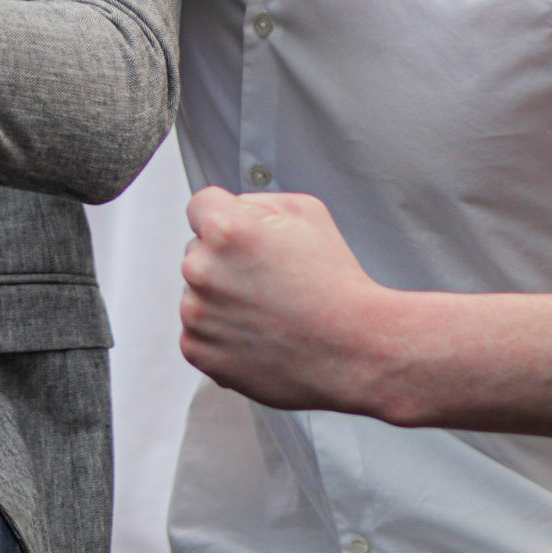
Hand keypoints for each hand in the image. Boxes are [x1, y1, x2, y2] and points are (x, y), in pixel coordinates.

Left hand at [179, 186, 391, 413]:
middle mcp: (202, 270)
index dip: (225, 216)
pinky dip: (220, 333)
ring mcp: (197, 314)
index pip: (199, 206)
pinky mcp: (198, 351)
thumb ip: (256, 201)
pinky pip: (197, 330)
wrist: (354, 350)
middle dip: (224, 259)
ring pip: (197, 292)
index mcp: (225, 230)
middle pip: (198, 250)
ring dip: (221, 297)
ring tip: (267, 310)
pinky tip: (257, 333)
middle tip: (267, 278)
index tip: (242, 235)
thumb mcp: (306, 211)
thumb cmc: (335, 283)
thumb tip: (233, 209)